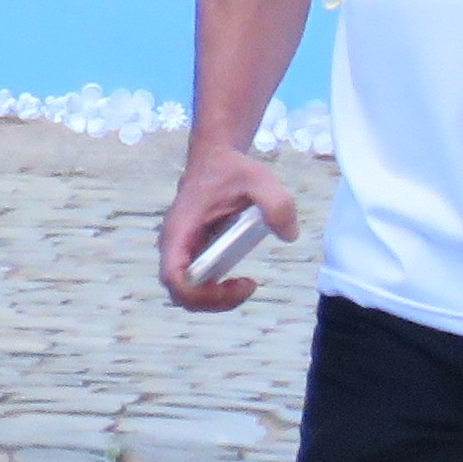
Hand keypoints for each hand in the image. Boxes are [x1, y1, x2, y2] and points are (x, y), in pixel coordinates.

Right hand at [156, 141, 297, 312]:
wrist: (213, 160)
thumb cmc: (231, 171)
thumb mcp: (259, 179)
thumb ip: (277, 204)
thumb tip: (289, 236)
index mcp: (181, 230)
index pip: (173, 276)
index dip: (200, 292)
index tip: (234, 281)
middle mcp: (173, 245)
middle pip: (178, 293)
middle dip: (212, 301)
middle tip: (246, 287)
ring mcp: (180, 251)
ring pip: (184, 293)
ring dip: (214, 299)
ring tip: (245, 285)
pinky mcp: (189, 254)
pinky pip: (193, 284)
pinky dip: (214, 291)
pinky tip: (238, 280)